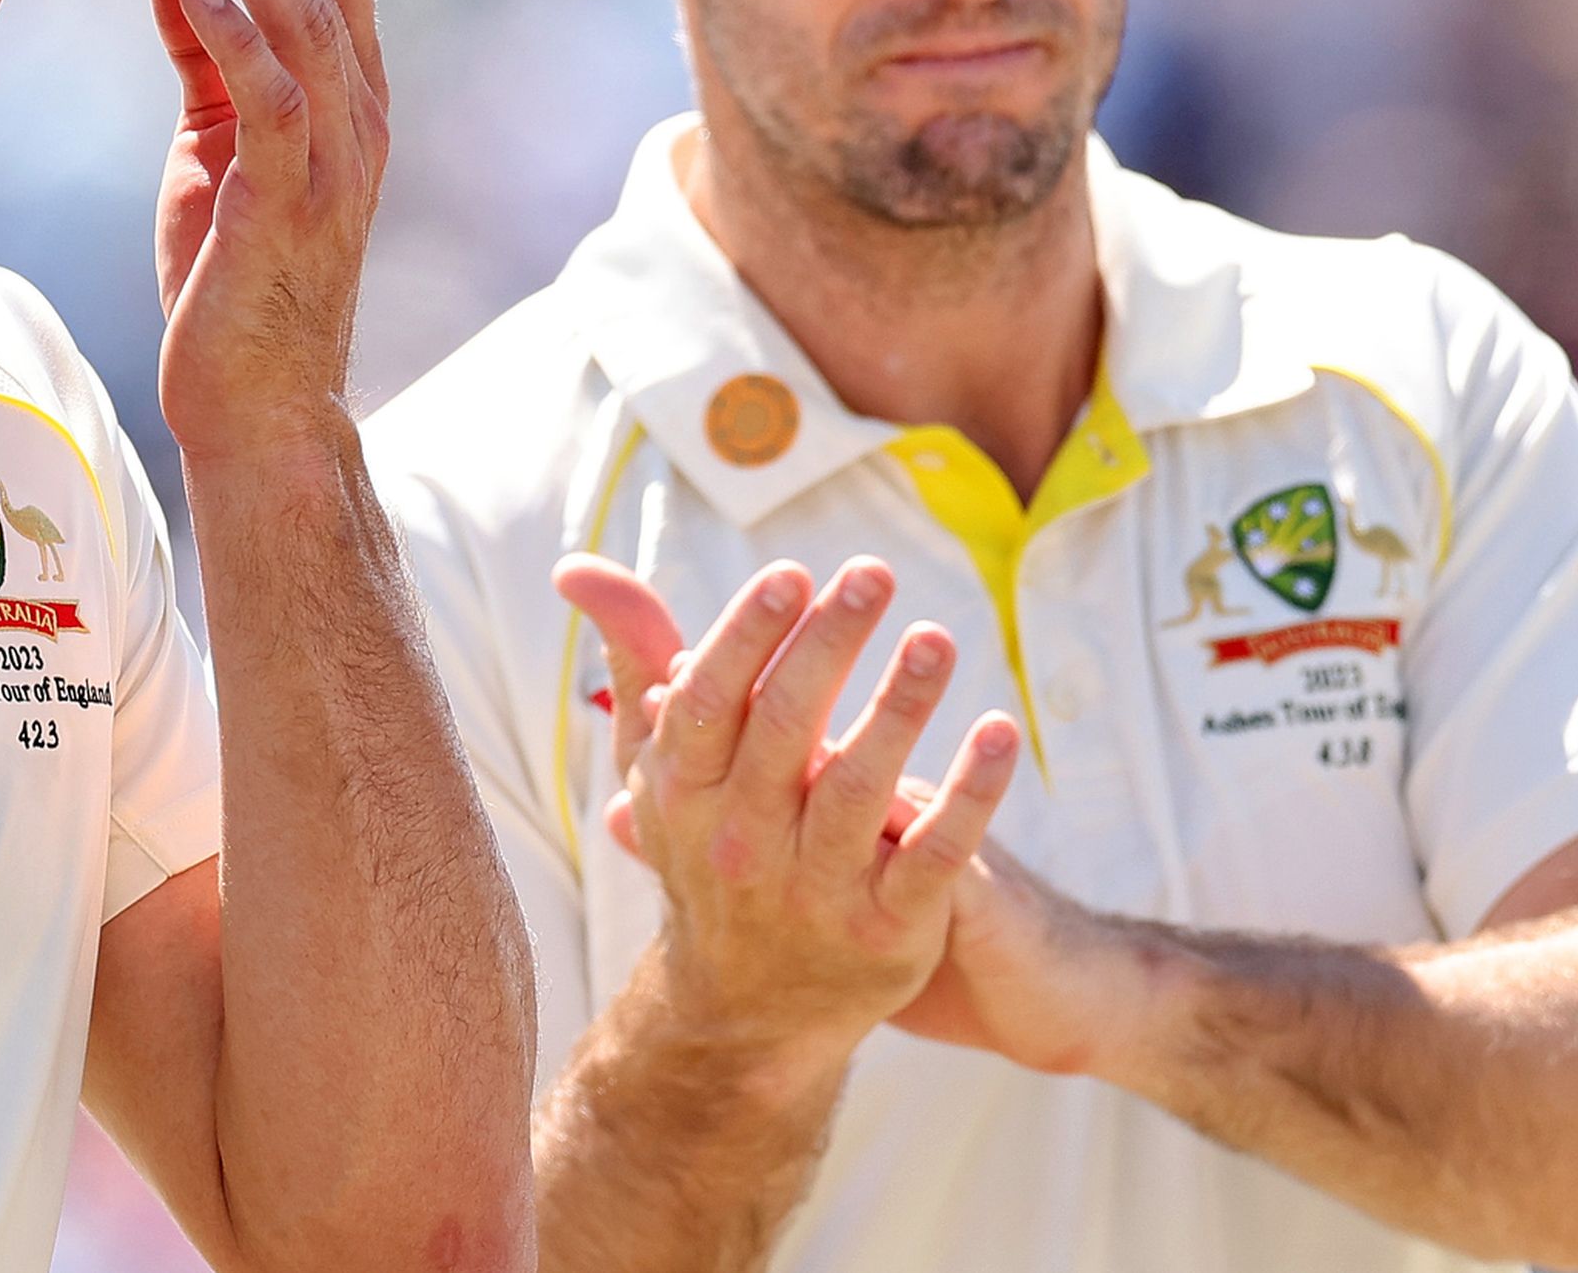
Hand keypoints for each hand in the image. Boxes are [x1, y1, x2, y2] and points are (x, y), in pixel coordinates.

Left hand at [137, 0, 388, 463]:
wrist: (258, 403)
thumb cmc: (233, 277)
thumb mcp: (214, 145)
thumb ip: (205, 58)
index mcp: (350, 95)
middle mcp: (359, 114)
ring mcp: (334, 157)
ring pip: (304, 15)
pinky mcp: (289, 200)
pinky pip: (272, 94)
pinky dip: (231, 29)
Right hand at [559, 553, 1021, 1068]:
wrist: (742, 1010)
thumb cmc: (706, 847)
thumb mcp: (662, 764)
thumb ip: (638, 660)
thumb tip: (577, 568)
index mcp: (683, 792)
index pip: (710, 701)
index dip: (748, 636)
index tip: (792, 573)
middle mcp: (740, 843)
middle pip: (783, 732)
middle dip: (827, 646)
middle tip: (872, 573)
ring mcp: (814, 891)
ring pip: (856, 791)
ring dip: (897, 709)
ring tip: (935, 638)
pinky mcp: (886, 930)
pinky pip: (933, 857)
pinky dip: (970, 794)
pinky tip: (1000, 732)